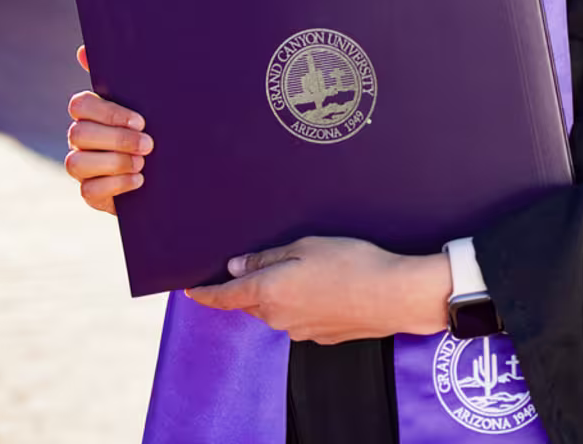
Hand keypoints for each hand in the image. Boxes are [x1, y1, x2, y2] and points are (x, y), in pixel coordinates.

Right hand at [64, 44, 150, 214]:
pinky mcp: (91, 192)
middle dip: (117, 140)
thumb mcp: (150, 102)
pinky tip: (139, 181)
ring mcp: (83, 166)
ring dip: (115, 162)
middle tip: (149, 144)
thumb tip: (83, 49)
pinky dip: (115, 185)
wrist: (174, 170)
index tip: (141, 120)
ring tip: (143, 164)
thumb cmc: (159, 128)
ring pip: (76, 163)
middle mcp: (80, 138)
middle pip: (79, 134)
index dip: (108, 113)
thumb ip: (124, 77)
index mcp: (92, 112)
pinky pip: (87, 191)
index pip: (81, 104)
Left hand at [186, 237, 451, 344]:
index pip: (224, 297)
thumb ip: (266, 258)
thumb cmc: (350, 262)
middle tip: (264, 262)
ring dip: (281, 294)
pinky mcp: (321, 336)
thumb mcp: (305, 246)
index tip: (189, 290)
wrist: (393, 295)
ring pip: (277, 310)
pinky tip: (327, 288)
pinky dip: (304, 304)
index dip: (204, 293)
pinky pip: (301, 318)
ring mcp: (299, 331)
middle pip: (251, 302)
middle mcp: (277, 317)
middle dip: (249, 287)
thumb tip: (236, 267)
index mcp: (267, 292)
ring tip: (309, 270)